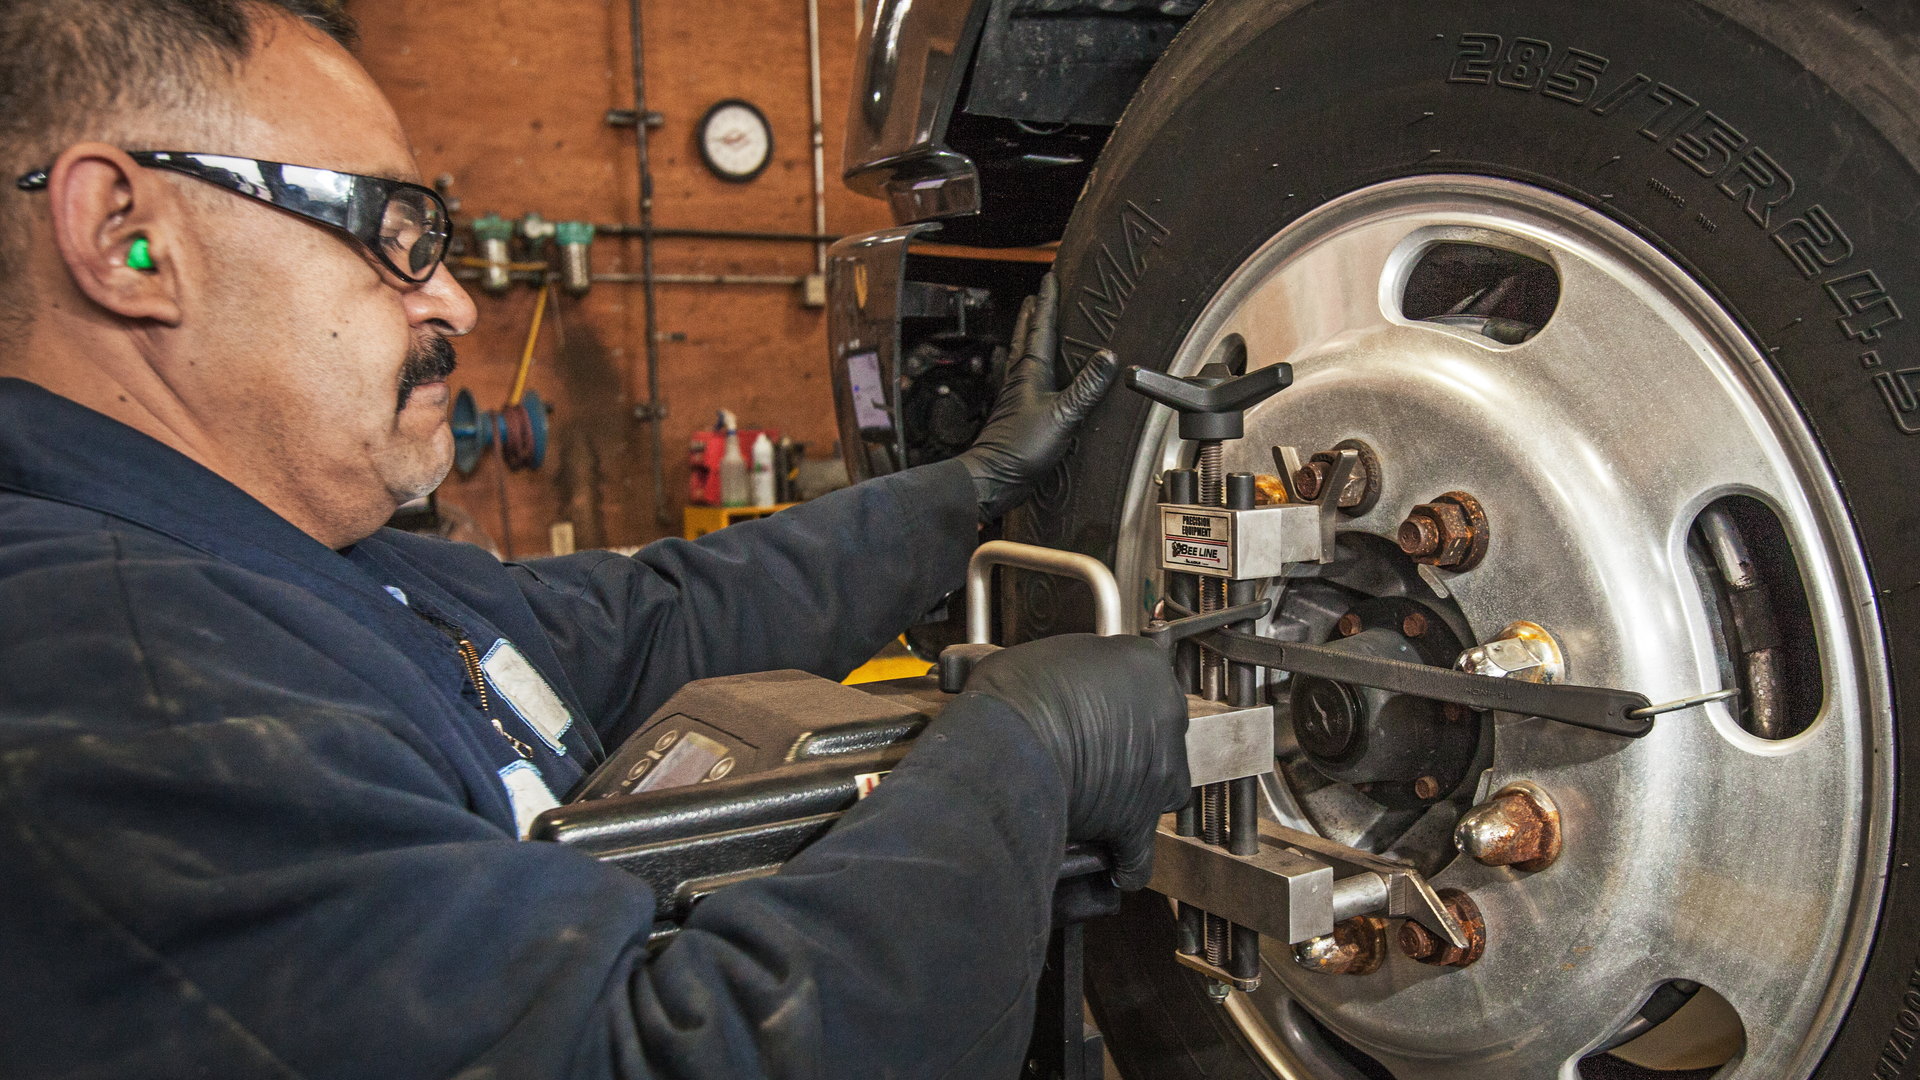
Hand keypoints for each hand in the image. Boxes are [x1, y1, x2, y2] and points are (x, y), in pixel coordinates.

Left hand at [958, 274, 1117, 521]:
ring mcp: (1015, 397)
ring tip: (1034, 327)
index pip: (1040, 327)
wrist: (991, 478)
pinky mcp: (1015, 415)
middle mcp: (1019, 379)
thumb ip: (1087, 386)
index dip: (1047, 302)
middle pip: (1025, 337)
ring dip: (1029, 338)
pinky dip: (1031, 367)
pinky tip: (1037, 378)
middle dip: (1032, 315)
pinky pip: (1024, 379)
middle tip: (1036, 296)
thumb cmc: (1020, 447)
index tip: (1050, 277)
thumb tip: (1109, 356)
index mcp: (1030, 371)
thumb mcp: (1064, 414)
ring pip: (1022, 357)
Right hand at [964, 634, 1188, 889]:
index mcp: (1145, 663)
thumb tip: (1065, 686)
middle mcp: (1166, 712)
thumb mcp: (1049, 655)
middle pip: (1163, 732)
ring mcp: (1161, 769)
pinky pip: (1140, 852)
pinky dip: (1125, 862)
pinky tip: (1112, 865)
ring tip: (1100, 804)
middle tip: (1095, 752)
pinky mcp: (1141, 820)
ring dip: (1138, 798)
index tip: (1104, 709)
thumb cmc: (1017, 693)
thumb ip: (1077, 671)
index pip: (1149, 678)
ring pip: (1165, 789)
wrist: (1009, 743)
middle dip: (1135, 746)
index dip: (1121, 699)